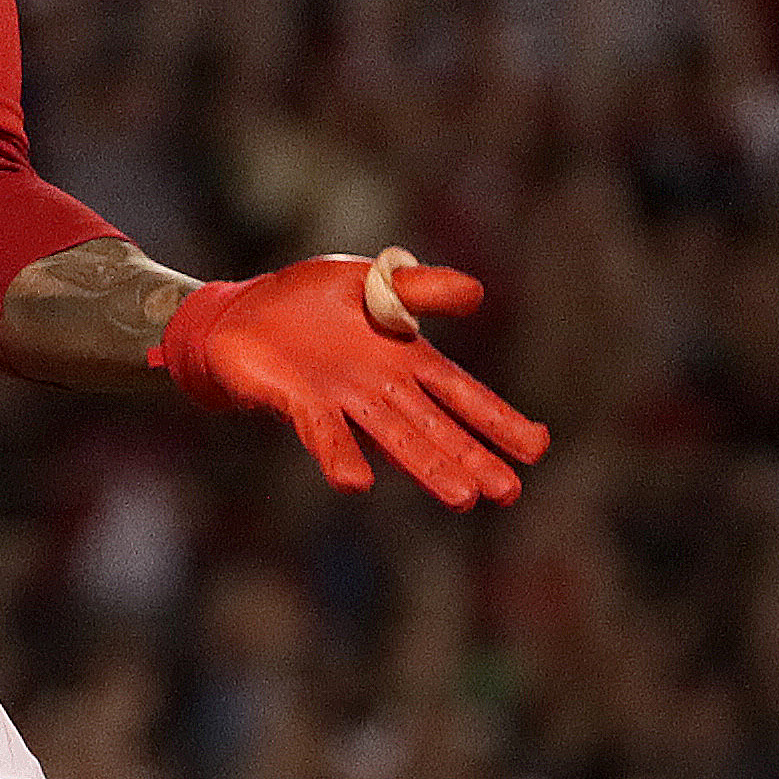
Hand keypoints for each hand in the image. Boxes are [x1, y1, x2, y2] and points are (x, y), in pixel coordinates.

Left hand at [152, 246, 549, 504]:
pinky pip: (323, 431)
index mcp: (405, 360)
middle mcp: (381, 390)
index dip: (497, 419)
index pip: (461, 394)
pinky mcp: (299, 402)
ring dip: (425, 467)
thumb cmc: (310, 301)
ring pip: (393, 438)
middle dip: (471, 458)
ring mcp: (342, 401)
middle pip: (435, 428)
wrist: (241, 314)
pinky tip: (356, 483)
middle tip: (508, 493)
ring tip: (461, 497)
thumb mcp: (371, 280)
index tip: (538, 448)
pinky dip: (339, 454)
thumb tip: (479, 293)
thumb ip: (420, 289)